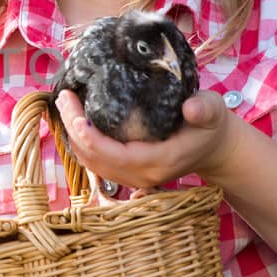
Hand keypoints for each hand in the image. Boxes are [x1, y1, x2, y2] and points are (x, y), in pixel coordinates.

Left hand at [56, 89, 243, 191]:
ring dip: (72, 137)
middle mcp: (143, 175)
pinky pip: (96, 163)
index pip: (113, 153)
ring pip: (91, 163)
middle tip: (63, 96)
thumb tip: (191, 109)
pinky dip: (80, 144)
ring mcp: (134, 179)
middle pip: (95, 158)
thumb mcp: (212, 112)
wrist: (213, 149)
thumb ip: (204, 110)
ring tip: (63, 105)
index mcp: (160, 161)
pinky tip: (72, 122)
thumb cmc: (210, 126)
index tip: (74, 108)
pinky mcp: (127, 174)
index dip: (88, 134)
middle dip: (73, 129)